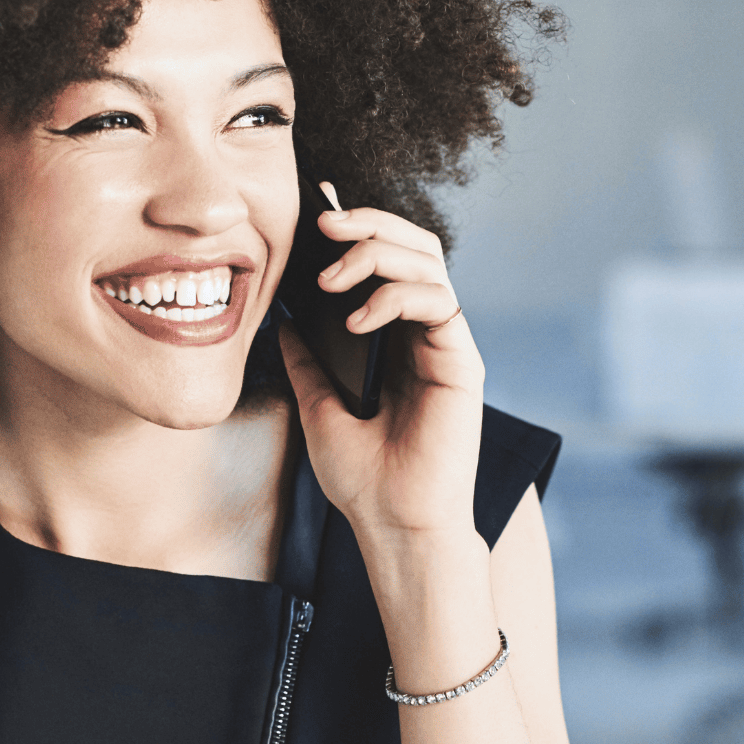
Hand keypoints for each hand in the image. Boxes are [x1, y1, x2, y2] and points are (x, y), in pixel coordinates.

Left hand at [278, 205, 483, 546]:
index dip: (357, 230)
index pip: (386, 261)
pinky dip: (395, 297)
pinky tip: (357, 322)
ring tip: (332, 278)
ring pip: (428, 262)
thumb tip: (282, 319)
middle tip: (325, 226)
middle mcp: (425, 334)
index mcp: (395, 339)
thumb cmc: (363, 478)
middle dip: (369, 224)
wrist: (392, 525)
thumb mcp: (316, 406)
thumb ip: (306, 361)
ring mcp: (445, 345)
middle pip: (413, 246)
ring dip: (377, 254)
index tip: (315, 218)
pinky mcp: (461, 362)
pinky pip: (438, 302)